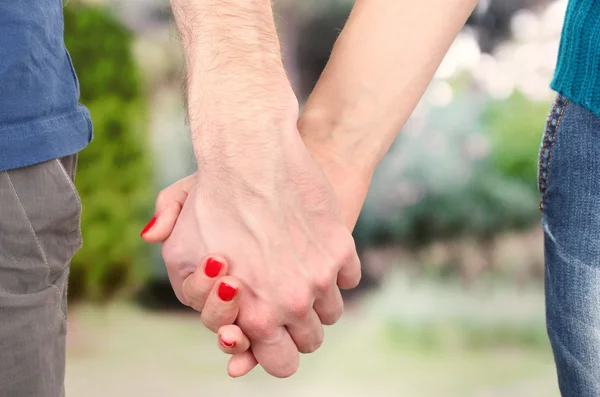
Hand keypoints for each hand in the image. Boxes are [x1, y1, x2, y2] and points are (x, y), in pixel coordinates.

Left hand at [157, 124, 359, 377]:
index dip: (273, 351)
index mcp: (255, 315)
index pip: (279, 364)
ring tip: (296, 272)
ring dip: (317, 300)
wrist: (251, 152)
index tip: (268, 329)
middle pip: (311, 342)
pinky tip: (315, 253)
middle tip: (282, 302)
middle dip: (295, 330)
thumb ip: (189, 289)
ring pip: (332, 311)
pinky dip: (335, 271)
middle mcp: (293, 303)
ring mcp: (321, 276)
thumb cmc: (211, 201)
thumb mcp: (180, 250)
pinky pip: (348, 279)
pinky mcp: (341, 248)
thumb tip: (215, 302)